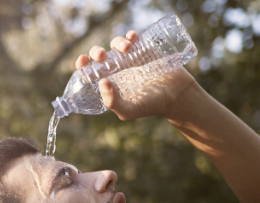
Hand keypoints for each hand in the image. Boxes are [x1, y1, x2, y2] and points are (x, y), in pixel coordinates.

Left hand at [75, 31, 196, 120]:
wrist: (177, 95)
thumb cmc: (151, 105)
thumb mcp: (129, 110)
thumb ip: (113, 102)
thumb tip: (102, 82)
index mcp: (109, 82)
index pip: (89, 71)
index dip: (82, 64)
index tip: (82, 61)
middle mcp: (117, 69)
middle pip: (99, 55)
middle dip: (96, 52)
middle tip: (102, 56)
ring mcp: (130, 58)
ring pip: (116, 44)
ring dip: (117, 42)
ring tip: (126, 48)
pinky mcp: (145, 49)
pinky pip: (133, 37)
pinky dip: (130, 35)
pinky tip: (132, 38)